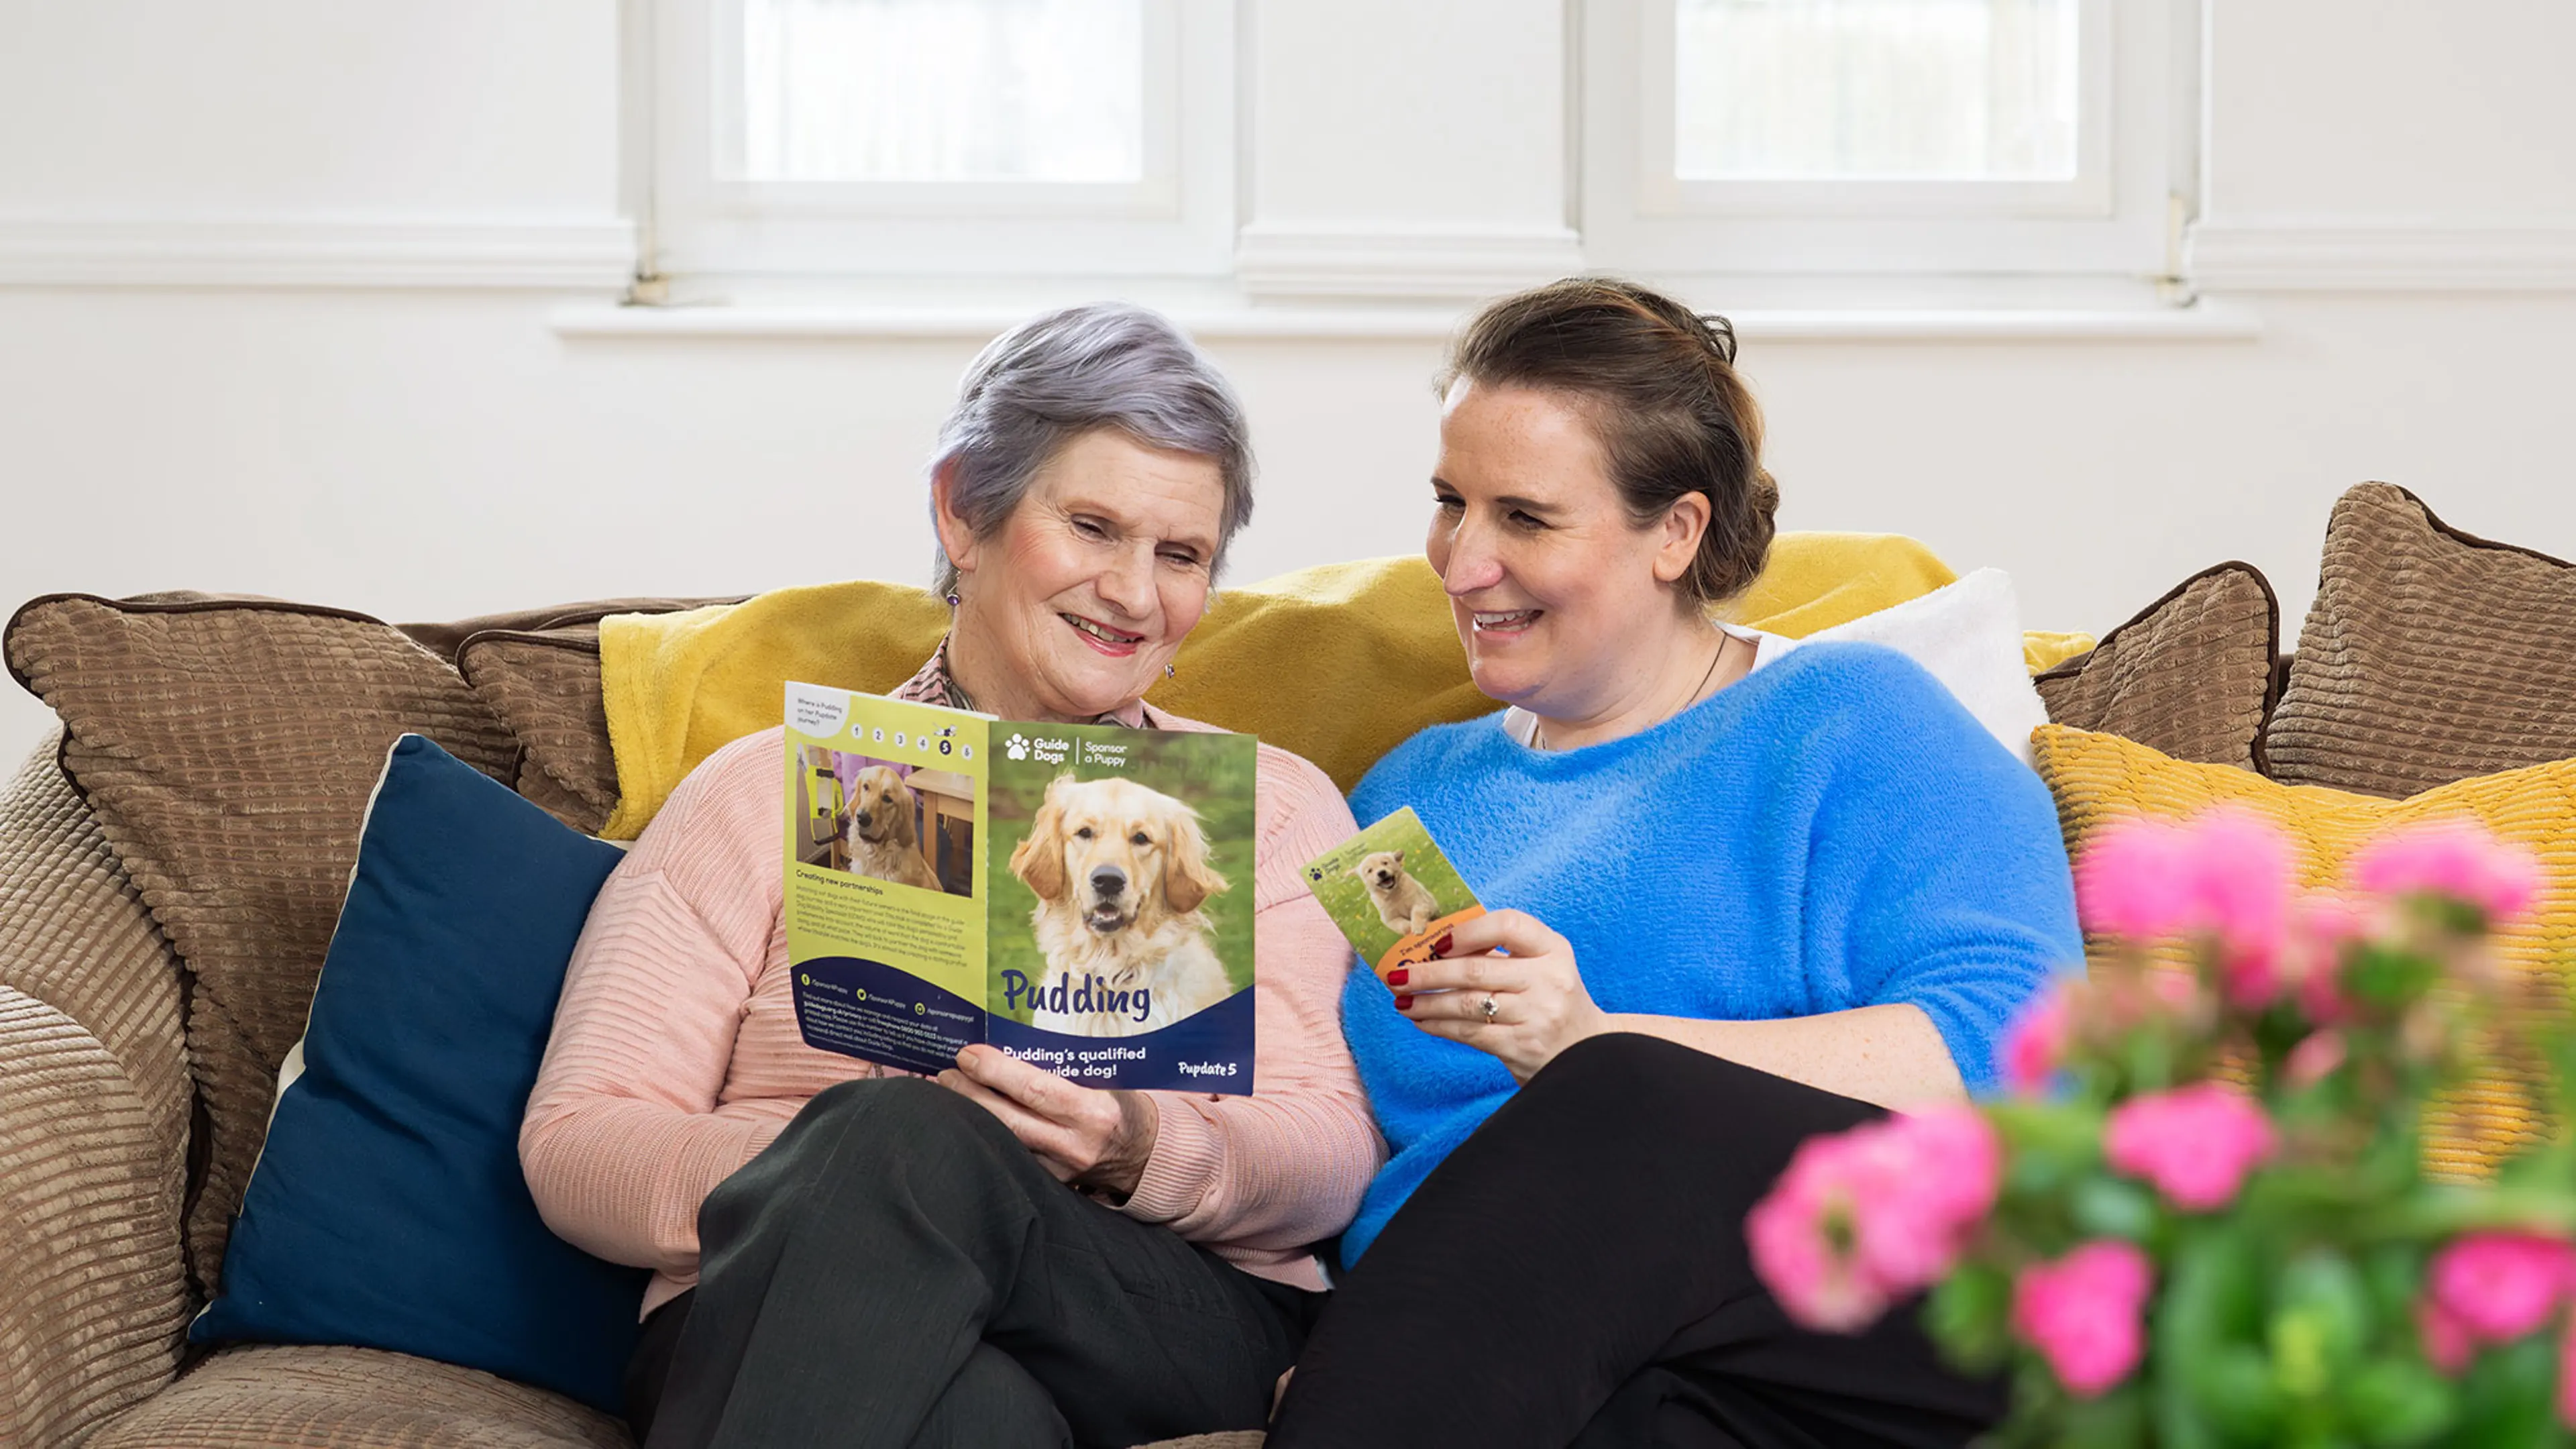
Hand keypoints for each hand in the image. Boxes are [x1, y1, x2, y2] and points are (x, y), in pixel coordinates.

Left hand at [936, 1044, 1159, 1199]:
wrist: (1150, 1157)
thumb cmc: (1126, 1107)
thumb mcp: (1108, 1083)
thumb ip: (1067, 1071)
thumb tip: (1015, 1044)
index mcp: (1093, 1113)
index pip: (1035, 1089)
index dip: (996, 1071)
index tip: (968, 1054)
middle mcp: (1074, 1146)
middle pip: (1008, 1120)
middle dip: (970, 1095)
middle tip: (944, 1073)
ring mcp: (1060, 1171)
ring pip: (1004, 1143)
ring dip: (971, 1118)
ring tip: (946, 1094)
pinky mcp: (1051, 1186)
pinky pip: (1012, 1159)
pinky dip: (987, 1138)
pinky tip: (968, 1123)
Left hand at [1392, 909, 1607, 1081]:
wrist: (1593, 1057)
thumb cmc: (1553, 1003)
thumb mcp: (1543, 968)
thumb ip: (1504, 954)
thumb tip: (1438, 945)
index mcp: (1553, 950)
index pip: (1508, 925)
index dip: (1468, 930)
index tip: (1438, 941)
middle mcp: (1549, 980)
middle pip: (1476, 970)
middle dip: (1429, 973)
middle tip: (1397, 974)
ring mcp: (1536, 1016)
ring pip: (1467, 1004)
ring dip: (1427, 1002)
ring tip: (1402, 1000)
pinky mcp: (1522, 1047)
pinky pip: (1470, 1033)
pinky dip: (1440, 1025)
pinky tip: (1421, 1020)